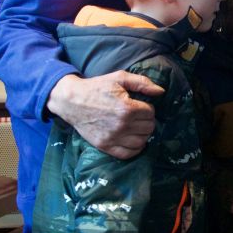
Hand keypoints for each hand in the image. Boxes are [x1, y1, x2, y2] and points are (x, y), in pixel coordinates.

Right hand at [47, 72, 163, 158]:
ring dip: (143, 134)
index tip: (139, 105)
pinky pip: (128, 154)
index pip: (150, 113)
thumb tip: (161, 91)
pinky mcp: (105, 146)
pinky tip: (133, 140)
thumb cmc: (97, 87)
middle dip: (147, 120)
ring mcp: (113, 138)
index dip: (147, 107)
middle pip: (149, 128)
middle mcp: (121, 125)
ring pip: (142, 142)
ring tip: (136, 127)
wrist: (72, 101)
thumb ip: (142, 83)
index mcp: (126, 108)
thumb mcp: (119, 78)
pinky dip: (135, 149)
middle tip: (138, 116)